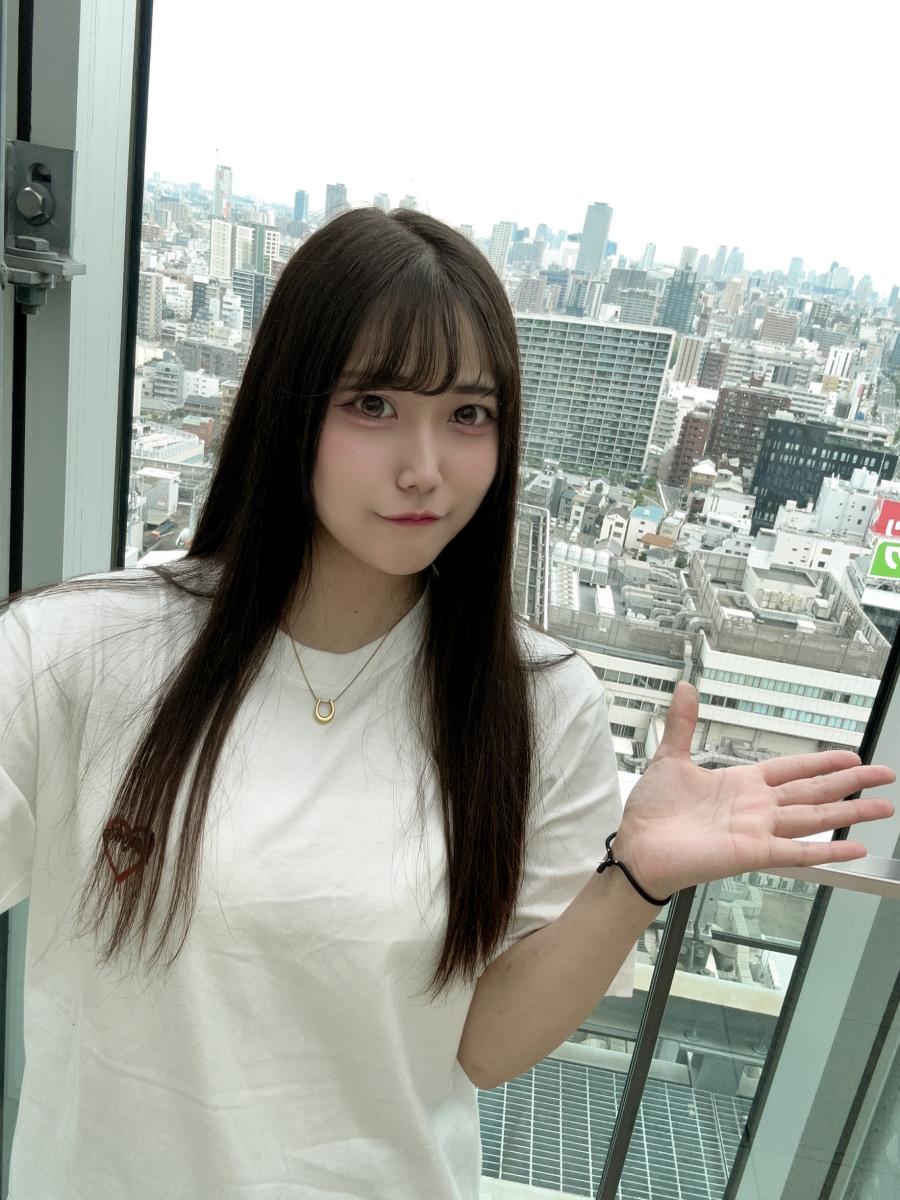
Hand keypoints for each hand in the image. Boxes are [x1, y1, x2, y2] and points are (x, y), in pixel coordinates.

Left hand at [612, 681, 895, 898]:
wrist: (636, 847)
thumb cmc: (652, 812)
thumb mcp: (670, 758)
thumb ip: (683, 724)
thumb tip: (685, 688)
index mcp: (741, 784)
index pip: (792, 769)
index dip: (822, 763)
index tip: (851, 757)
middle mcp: (756, 808)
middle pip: (814, 791)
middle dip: (850, 782)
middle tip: (883, 775)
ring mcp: (758, 831)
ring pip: (815, 818)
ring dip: (850, 812)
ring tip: (883, 807)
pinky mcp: (752, 853)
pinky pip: (798, 852)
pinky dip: (828, 850)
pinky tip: (855, 847)